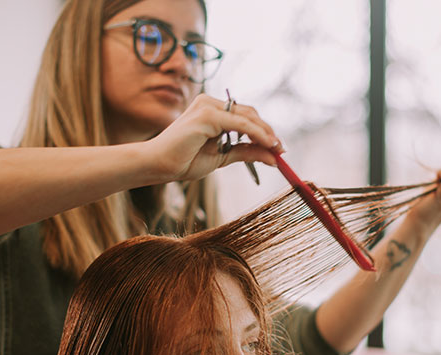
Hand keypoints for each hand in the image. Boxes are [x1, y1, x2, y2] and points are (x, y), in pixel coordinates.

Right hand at [145, 93, 282, 181]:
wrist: (159, 166)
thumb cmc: (184, 161)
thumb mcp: (223, 157)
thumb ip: (245, 152)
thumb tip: (273, 156)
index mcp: (211, 110)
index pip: (244, 116)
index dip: (263, 130)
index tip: (278, 147)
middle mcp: (209, 103)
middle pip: (249, 113)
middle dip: (268, 131)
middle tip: (281, 149)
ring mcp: (207, 106)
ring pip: (247, 116)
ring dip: (266, 133)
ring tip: (277, 149)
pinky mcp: (206, 115)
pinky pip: (239, 124)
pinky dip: (256, 134)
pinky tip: (268, 144)